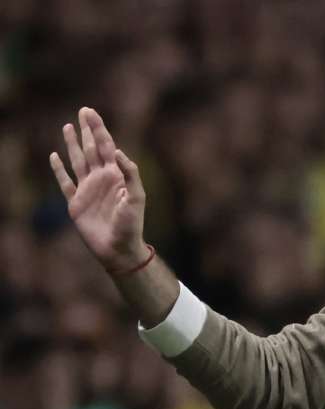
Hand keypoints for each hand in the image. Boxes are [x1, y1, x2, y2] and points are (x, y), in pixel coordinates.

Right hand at [49, 107, 148, 272]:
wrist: (118, 248)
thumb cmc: (131, 224)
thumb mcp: (137, 198)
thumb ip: (130, 174)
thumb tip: (116, 151)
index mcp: (116, 175)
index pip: (106, 146)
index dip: (99, 129)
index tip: (91, 113)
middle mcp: (101, 179)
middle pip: (91, 148)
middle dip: (88, 130)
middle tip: (83, 111)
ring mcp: (87, 189)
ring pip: (77, 160)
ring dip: (73, 143)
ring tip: (67, 127)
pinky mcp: (75, 202)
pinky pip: (65, 182)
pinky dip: (58, 169)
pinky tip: (54, 156)